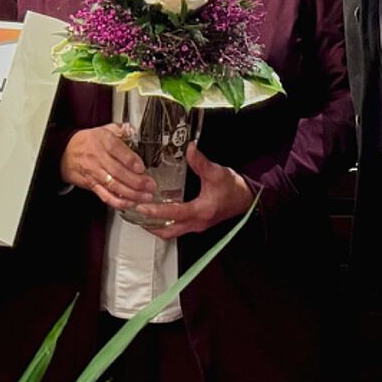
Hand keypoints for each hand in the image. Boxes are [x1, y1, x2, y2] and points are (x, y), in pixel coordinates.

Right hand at [62, 123, 156, 209]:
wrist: (66, 152)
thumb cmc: (89, 141)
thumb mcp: (105, 129)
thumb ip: (122, 129)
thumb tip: (135, 129)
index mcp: (103, 141)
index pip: (118, 151)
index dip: (131, 161)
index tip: (142, 168)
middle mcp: (98, 158)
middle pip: (118, 172)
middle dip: (136, 181)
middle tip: (150, 186)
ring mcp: (94, 173)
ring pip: (113, 186)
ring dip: (131, 194)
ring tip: (145, 196)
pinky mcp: (92, 185)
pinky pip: (105, 196)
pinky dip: (119, 202)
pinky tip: (131, 203)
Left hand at [133, 143, 255, 238]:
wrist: (246, 198)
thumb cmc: (233, 187)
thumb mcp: (218, 172)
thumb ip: (201, 162)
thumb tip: (189, 148)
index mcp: (201, 210)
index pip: (174, 214)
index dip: (157, 211)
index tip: (141, 206)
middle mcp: (197, 223)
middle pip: (167, 231)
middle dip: (149, 224)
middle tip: (134, 213)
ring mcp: (196, 226)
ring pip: (170, 233)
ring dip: (154, 226)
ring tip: (140, 215)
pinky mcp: (196, 224)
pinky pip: (176, 229)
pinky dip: (163, 224)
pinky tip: (156, 215)